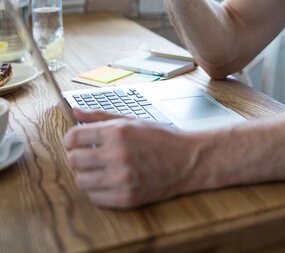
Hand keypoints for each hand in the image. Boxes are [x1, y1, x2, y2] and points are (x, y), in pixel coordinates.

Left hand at [64, 108, 195, 207]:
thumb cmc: (161, 138)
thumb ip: (101, 116)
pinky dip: (97, 190)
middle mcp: (117, 155)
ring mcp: (122, 179)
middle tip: (89, 154)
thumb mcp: (132, 119)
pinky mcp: (126, 198)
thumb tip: (76, 111)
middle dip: (78, 156)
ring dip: (87, 174)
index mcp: (118, 132)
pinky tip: (109, 180)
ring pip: (82, 181)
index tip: (77, 141)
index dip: (71, 139)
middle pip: (74, 160)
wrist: (188, 160)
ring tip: (100, 168)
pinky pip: (95, 197)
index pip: (73, 137)